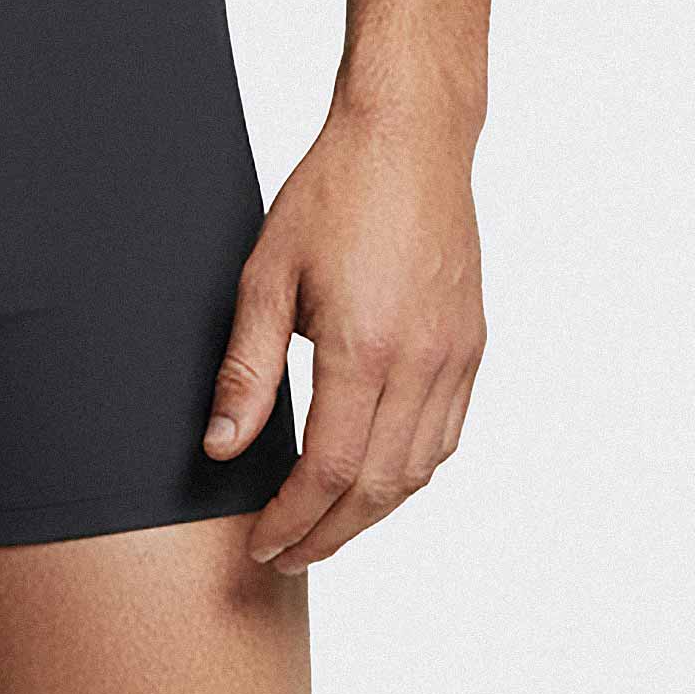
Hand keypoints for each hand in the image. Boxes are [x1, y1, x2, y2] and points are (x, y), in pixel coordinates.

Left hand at [199, 94, 485, 571]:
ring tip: (324, 525)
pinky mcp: (472, 345)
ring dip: (370, 512)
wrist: (410, 138)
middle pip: (376, 488)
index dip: (291, 520)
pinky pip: (446, 436)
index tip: (261, 544)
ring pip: (417, 471)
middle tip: (286, 555)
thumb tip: (223, 446)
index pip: (327, 470)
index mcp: (365, 349)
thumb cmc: (334, 191)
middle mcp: (421, 364)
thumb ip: (247, 366)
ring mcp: (455, 357)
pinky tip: (376, 474)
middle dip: (327, 535)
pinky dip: (410, 472)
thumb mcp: (268, 272)